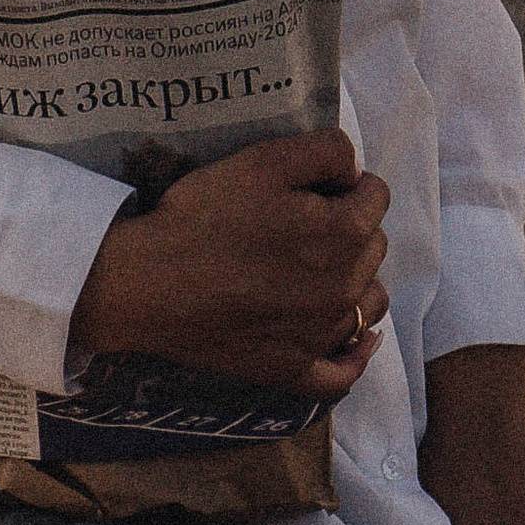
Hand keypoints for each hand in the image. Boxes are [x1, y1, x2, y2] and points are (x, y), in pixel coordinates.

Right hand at [68, 128, 388, 398]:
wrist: (148, 280)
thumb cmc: (204, 215)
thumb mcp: (265, 159)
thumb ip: (326, 151)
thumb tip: (354, 169)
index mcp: (344, 234)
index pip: (376, 196)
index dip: (347, 182)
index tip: (314, 185)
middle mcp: (343, 289)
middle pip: (374, 246)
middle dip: (352, 226)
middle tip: (304, 220)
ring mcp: (319, 335)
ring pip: (368, 303)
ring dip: (358, 280)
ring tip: (322, 267)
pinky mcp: (292, 370)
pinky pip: (343, 373)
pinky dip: (355, 355)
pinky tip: (356, 340)